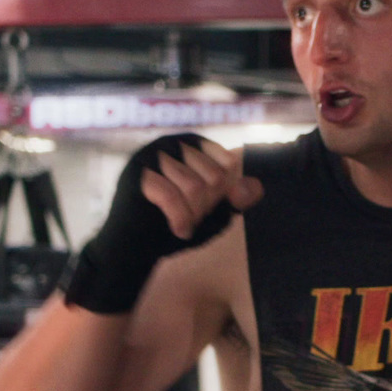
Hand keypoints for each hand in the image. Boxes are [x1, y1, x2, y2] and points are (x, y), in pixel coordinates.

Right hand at [64, 133, 262, 313]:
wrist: (134, 247)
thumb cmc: (175, 223)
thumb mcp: (214, 213)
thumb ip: (235, 199)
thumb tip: (256, 188)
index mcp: (195, 146)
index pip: (229, 164)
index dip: (224, 194)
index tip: (209, 208)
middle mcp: (175, 143)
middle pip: (214, 177)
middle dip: (207, 208)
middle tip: (192, 219)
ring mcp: (154, 155)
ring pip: (194, 187)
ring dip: (193, 216)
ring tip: (183, 224)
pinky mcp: (137, 173)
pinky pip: (171, 196)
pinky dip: (179, 219)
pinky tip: (177, 230)